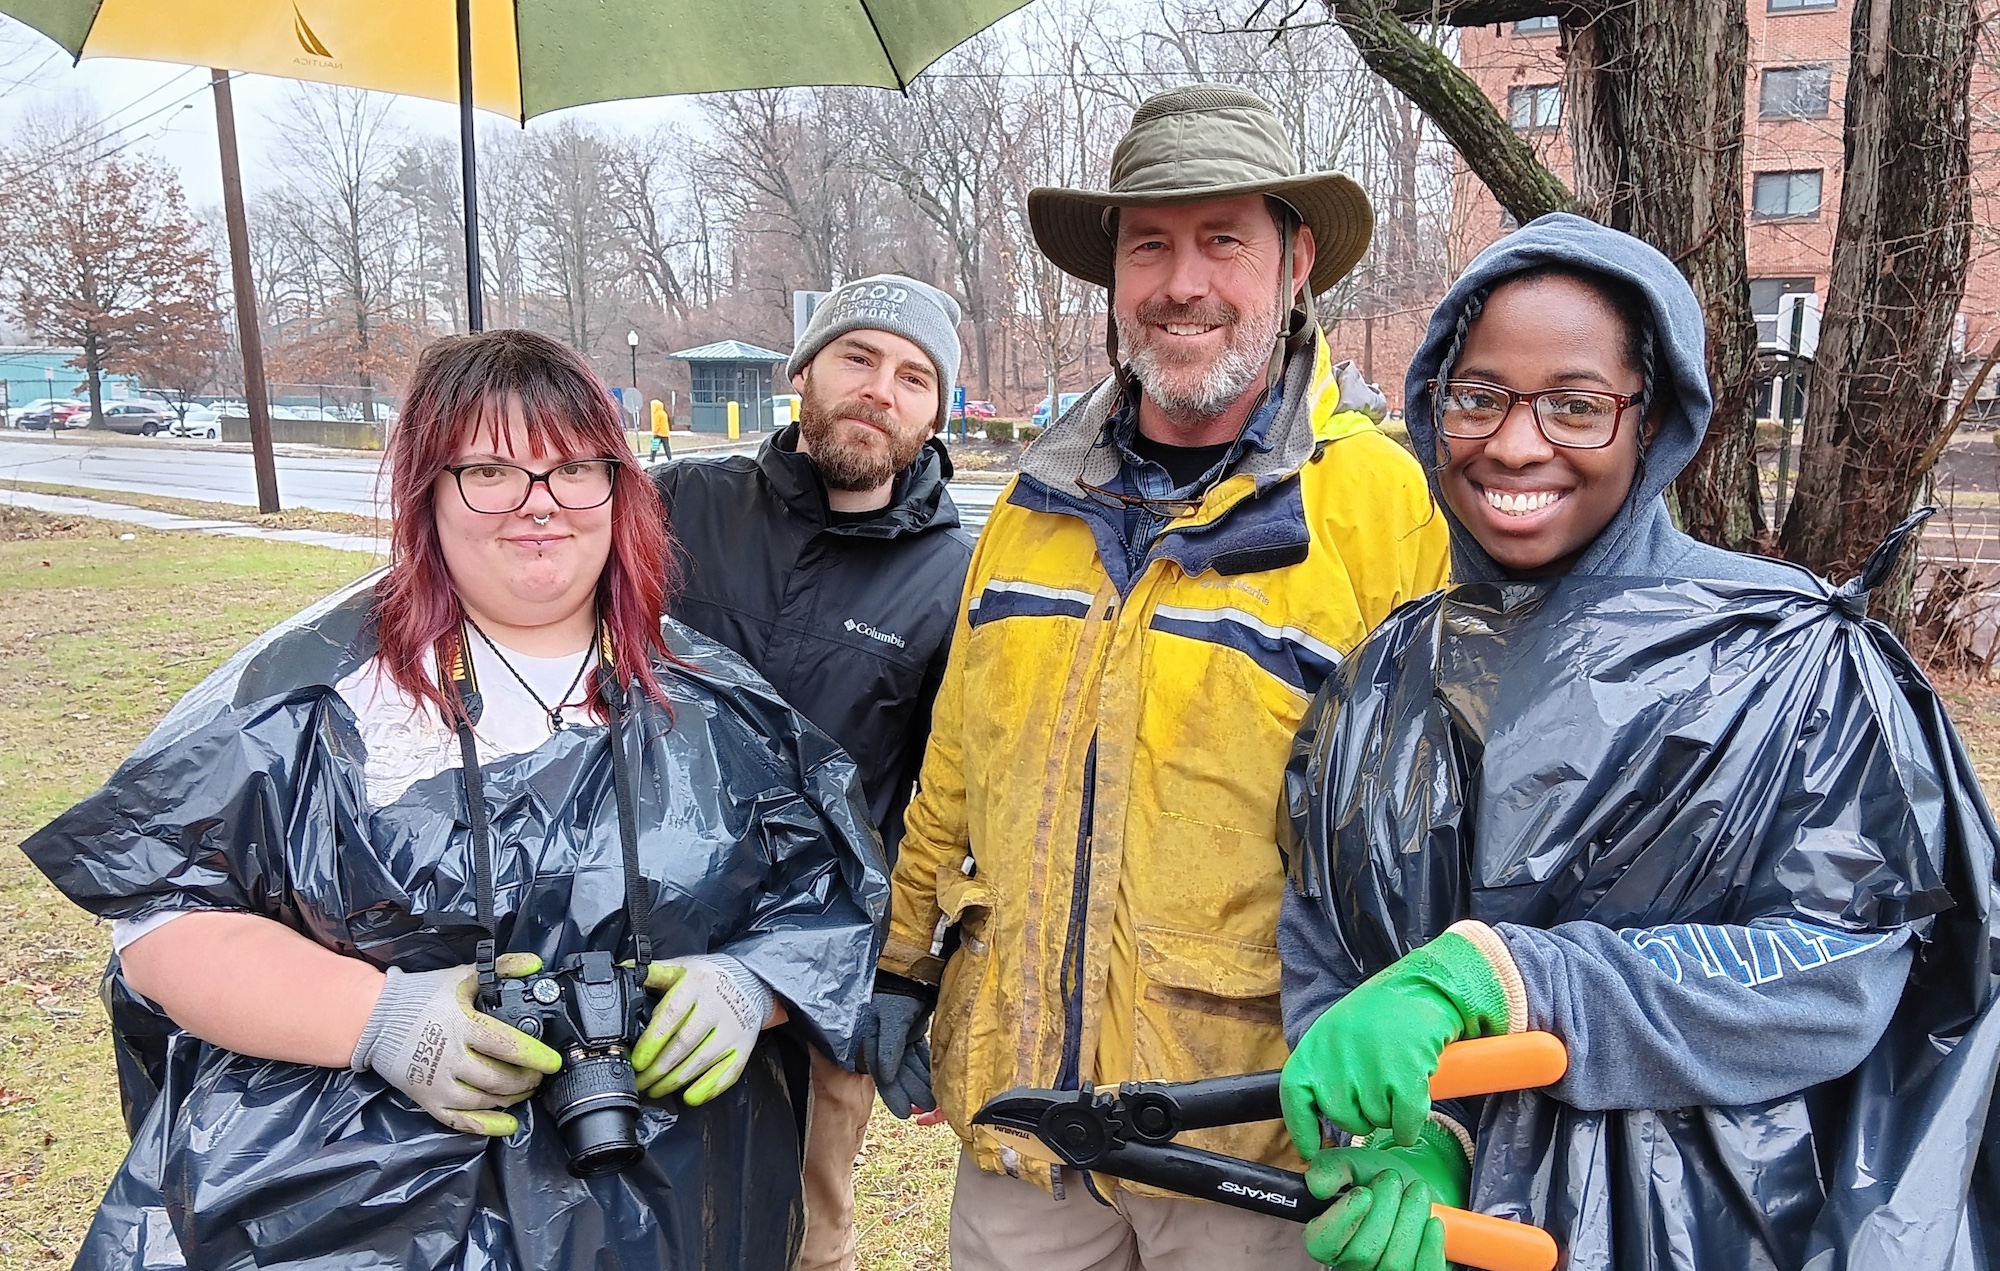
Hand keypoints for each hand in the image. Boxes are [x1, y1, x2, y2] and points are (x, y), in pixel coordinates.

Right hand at [350, 953, 561, 1135]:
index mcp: (463, 1025)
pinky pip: (459, 1120)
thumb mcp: (462, 976)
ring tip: (525, 1090)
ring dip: (511, 1099)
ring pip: (483, 1101)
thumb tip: (534, 965)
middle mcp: (451, 1057)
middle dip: (526, 1080)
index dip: (534, 1057)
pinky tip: (507, 1125)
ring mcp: (437, 1082)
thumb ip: (502, 969)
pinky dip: (486, 1126)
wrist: (375, 1019)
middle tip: (539, 1076)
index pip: (506, 1045)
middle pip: (498, 1078)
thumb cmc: (422, 996)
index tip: (553, 1062)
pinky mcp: (426, 1098)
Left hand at [631, 954, 773, 1104]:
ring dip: (675, 1081)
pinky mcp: (744, 1046)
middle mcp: (716, 1006)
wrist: (750, 980)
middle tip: (640, 1081)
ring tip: (655, 1090)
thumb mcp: (681, 967)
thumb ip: (653, 973)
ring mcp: (733, 1028)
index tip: (637, 1061)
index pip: (671, 1016)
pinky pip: (728, 1073)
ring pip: (701, 1061)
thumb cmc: (708, 978)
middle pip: (684, 1044)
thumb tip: (622, 972)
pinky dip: (708, 1088)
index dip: (651, 1043)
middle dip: (658, 1068)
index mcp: (696, 984)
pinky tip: (689, 1096)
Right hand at [862, 983, 933, 1118]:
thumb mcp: (892, 1018)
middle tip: (925, 1107)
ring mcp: (898, 1035)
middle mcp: (882, 1040)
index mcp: (871, 1038)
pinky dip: (926, 1066)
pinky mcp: (911, 1029)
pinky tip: (936, 1079)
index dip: (893, 1094)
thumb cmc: (895, 990)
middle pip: (897, 1072)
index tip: (904, 1112)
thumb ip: (888, 1048)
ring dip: (921, 1080)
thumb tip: (886, 1076)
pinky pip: (919, 1053)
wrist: (908, 966)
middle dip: (911, 1090)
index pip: (882, 1073)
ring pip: (910, 1065)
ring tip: (934, 1100)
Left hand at [1280, 930, 1508, 1150]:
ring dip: (1389, 1113)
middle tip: (1377, 1090)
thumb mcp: (1335, 1035)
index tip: (1310, 1151)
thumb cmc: (1379, 1017)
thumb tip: (1316, 1116)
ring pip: (1376, 1122)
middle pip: (1342, 1117)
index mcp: (1315, 1046)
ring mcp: (1370, 1068)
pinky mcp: (1404, 1076)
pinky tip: (1414, 1102)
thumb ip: (1324, 1070)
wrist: (1422, 989)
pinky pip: (1404, 1123)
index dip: (1301, 1128)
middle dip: (1361, 1115)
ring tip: (1395, 1078)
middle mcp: (1337, 1058)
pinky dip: (1410, 1125)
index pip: (1294, 1095)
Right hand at [1303, 1119, 1466, 1270]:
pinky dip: (1430, 1247)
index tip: (1364, 1192)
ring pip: (1394, 1263)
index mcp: (1328, 1239)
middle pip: (1362, 1252)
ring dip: (1409, 1222)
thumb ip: (1331, 1169)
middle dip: (1384, 1211)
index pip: (1322, 1242)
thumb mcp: (1353, 1164)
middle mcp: (1351, 1263)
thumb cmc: (1382, 1180)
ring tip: (1417, 1192)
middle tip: (1393, 1180)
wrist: (1416, 1185)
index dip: (1343, 1219)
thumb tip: (1318, 1185)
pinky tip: (1433, 1222)